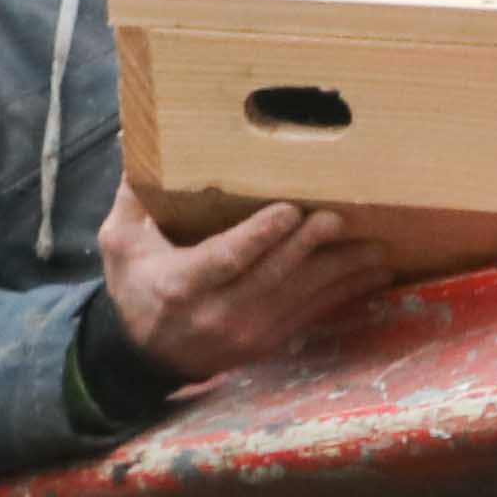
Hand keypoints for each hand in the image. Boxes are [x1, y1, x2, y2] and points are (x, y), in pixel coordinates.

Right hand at [95, 178, 392, 376]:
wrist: (146, 357)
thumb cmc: (136, 288)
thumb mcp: (119, 243)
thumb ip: (133, 197)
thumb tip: (137, 139)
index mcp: (179, 285)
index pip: (227, 259)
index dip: (261, 236)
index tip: (292, 210)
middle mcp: (217, 313)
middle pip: (272, 277)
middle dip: (311, 246)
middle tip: (342, 218)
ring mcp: (247, 334)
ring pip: (300, 298)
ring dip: (342, 273)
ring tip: (376, 249)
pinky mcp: (267, 343)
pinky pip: (310, 314)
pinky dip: (343, 294)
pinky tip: (372, 275)